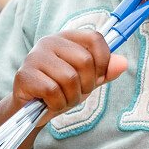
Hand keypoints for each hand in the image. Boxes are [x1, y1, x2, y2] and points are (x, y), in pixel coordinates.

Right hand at [13, 30, 127, 124]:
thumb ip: (104, 71)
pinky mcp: (24, 74)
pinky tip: (50, 104)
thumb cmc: (61, 91)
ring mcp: (35, 56)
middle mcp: (50, 41)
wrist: (30, 111)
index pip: (95, 38)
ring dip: (71, 98)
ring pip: (69, 78)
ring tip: (63, 100)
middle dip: (87, 85)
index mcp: (67, 37)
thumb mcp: (87, 80)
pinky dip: (57, 104)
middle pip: (85, 61)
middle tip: (77, 94)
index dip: (103, 61)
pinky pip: (52, 91)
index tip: (97, 77)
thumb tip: (123, 63)